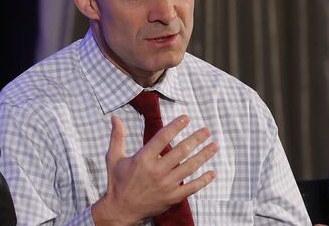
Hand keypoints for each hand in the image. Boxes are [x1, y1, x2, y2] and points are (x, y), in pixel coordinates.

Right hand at [92, 115, 217, 224]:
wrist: (120, 210)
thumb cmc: (117, 182)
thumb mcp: (113, 158)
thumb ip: (117, 137)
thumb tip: (115, 117)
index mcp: (143, 159)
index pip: (162, 138)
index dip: (175, 126)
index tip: (186, 118)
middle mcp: (156, 171)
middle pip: (181, 151)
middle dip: (196, 139)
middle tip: (207, 130)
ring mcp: (166, 185)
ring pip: (189, 167)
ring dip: (204, 155)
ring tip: (214, 146)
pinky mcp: (172, 198)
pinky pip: (191, 188)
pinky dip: (203, 180)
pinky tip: (212, 172)